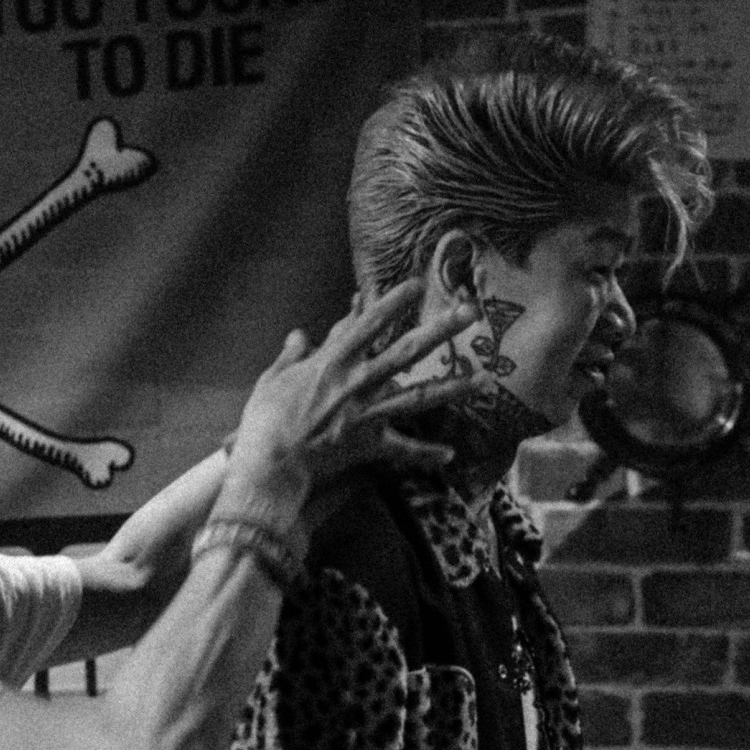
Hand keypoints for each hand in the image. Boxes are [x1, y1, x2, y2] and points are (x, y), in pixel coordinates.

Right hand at [230, 279, 481, 491]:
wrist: (271, 465)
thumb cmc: (264, 421)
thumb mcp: (271, 380)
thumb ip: (290, 355)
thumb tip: (299, 335)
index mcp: (333, 361)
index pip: (368, 324)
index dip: (392, 302)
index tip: (417, 284)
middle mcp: (358, 382)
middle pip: (407, 351)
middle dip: (440, 329)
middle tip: (469, 312)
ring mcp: (369, 413)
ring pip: (420, 397)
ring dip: (454, 387)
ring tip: (485, 378)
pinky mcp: (370, 444)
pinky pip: (403, 450)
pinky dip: (425, 453)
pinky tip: (449, 455)